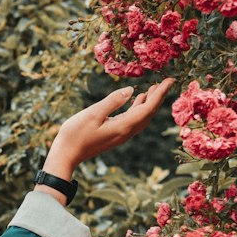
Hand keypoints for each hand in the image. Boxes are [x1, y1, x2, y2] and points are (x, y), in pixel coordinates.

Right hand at [42, 78, 173, 178]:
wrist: (66, 155)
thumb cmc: (75, 134)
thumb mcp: (93, 113)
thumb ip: (113, 101)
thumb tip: (131, 91)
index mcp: (123, 127)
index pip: (148, 109)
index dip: (160, 94)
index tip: (170, 81)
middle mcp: (126, 132)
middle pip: (148, 114)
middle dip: (158, 98)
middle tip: (166, 82)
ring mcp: (121, 135)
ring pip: (142, 118)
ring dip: (150, 103)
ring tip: (154, 89)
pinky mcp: (115, 135)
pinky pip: (133, 121)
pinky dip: (139, 109)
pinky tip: (137, 100)